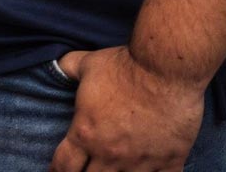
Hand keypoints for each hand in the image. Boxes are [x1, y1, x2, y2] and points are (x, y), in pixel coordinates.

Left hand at [49, 46, 203, 170]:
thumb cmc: (124, 67)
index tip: (57, 170)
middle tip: (84, 168)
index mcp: (86, 133)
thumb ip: (67, 69)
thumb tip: (56, 67)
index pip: (64, 164)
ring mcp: (141, 163)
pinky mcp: (170, 163)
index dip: (57, 169)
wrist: (165, 71)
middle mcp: (111, 154)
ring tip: (113, 169)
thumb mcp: (86, 64)